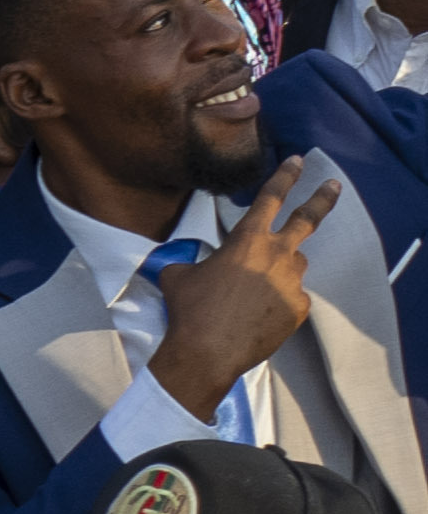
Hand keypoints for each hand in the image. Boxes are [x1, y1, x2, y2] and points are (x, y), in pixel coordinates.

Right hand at [157, 157, 344, 411]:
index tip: (297, 161)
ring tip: (256, 288)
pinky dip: (276, 301)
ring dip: (281, 268)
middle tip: (333, 185)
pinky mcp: (298, 308)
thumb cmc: (190, 309)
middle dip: (322, 198)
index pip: (270, 198)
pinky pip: (291, 297)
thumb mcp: (179, 277)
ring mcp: (292, 282)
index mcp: (247, 241)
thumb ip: (194, 262)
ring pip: (294, 266)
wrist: (208, 352)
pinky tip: (256, 315)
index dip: (284, 176)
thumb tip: (192, 265)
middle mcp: (277, 255)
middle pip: (307, 219)